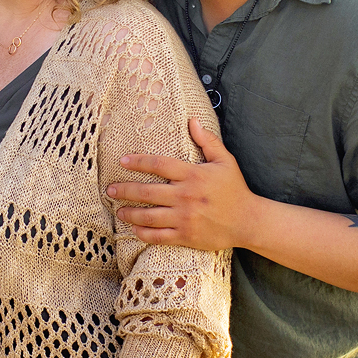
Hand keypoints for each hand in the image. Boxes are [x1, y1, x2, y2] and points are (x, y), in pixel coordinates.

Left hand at [106, 118, 256, 250]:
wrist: (248, 221)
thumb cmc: (235, 190)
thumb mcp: (225, 161)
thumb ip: (207, 141)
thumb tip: (192, 120)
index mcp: (193, 175)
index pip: (158, 165)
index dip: (138, 162)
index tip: (123, 161)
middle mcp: (185, 196)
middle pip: (147, 192)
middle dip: (125, 190)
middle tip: (110, 190)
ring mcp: (185, 217)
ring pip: (148, 216)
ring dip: (129, 212)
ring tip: (118, 210)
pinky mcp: (186, 235)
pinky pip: (158, 236)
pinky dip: (143, 233)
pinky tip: (133, 228)